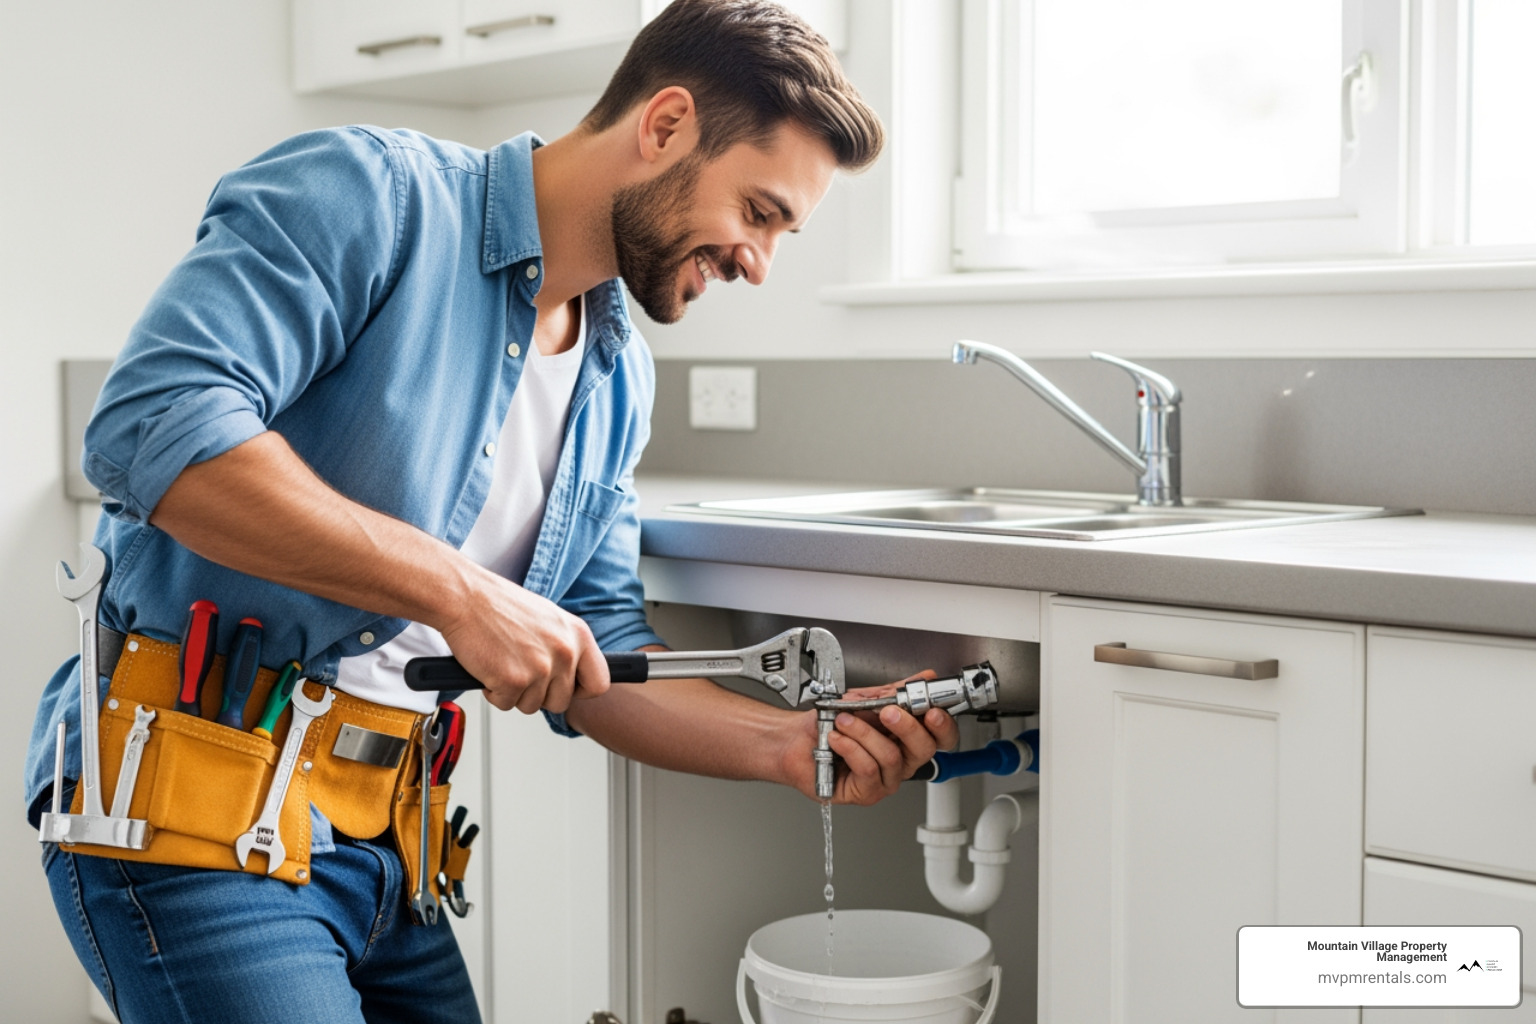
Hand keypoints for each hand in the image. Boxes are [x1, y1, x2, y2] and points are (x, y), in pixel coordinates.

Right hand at [437, 567, 608, 713]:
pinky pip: (506, 704)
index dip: (580, 691)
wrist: (466, 597)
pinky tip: (489, 667)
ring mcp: (540, 668)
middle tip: (521, 672)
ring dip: (515, 692)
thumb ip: (565, 646)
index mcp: (578, 635)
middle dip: (539, 694)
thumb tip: (570, 674)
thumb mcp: (549, 619)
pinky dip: (494, 692)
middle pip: (561, 701)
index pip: (599, 683)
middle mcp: (564, 652)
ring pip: (532, 706)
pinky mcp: (513, 681)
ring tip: (503, 663)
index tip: (566, 688)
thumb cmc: (500, 605)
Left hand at [781, 671, 959, 805]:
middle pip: (924, 749)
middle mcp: (901, 761)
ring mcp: (885, 779)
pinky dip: (850, 748)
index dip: (942, 725)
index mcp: (908, 738)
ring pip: (891, 756)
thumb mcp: (866, 699)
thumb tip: (925, 678)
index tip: (931, 709)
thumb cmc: (830, 723)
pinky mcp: (865, 792)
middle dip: (906, 726)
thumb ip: (897, 691)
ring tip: (844, 721)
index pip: (941, 736)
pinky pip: (867, 769)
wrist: (797, 738)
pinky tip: (837, 739)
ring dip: (864, 733)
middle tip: (888, 711)